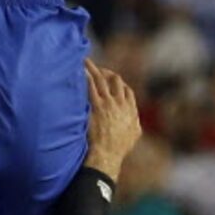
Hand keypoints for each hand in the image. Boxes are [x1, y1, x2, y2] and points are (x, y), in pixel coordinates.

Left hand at [84, 60, 140, 180]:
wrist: (108, 154)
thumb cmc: (119, 148)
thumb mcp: (133, 135)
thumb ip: (135, 125)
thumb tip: (136, 124)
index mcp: (130, 109)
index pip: (126, 90)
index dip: (119, 84)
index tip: (111, 80)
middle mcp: (120, 103)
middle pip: (115, 80)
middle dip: (106, 72)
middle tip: (97, 69)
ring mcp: (108, 103)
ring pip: (102, 79)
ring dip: (93, 68)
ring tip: (84, 61)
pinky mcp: (97, 106)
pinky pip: (91, 86)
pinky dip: (86, 76)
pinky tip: (79, 69)